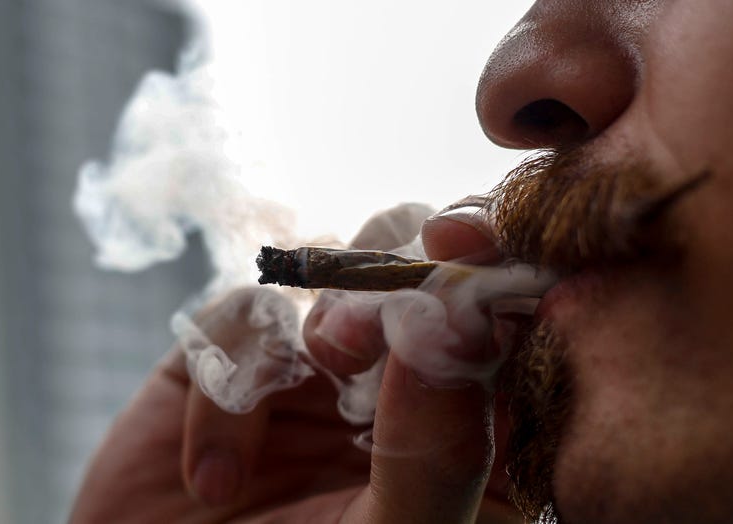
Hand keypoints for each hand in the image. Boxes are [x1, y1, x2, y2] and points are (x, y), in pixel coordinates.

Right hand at [70, 202, 524, 522]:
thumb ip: (443, 449)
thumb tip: (464, 322)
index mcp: (471, 427)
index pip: (515, 322)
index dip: (504, 267)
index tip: (474, 250)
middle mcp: (403, 382)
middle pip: (433, 269)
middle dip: (411, 277)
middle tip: (394, 310)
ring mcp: (322, 363)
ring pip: (349, 265)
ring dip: (334, 315)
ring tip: (326, 367)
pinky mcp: (241, 355)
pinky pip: (242, 313)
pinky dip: (227, 391)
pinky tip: (217, 479)